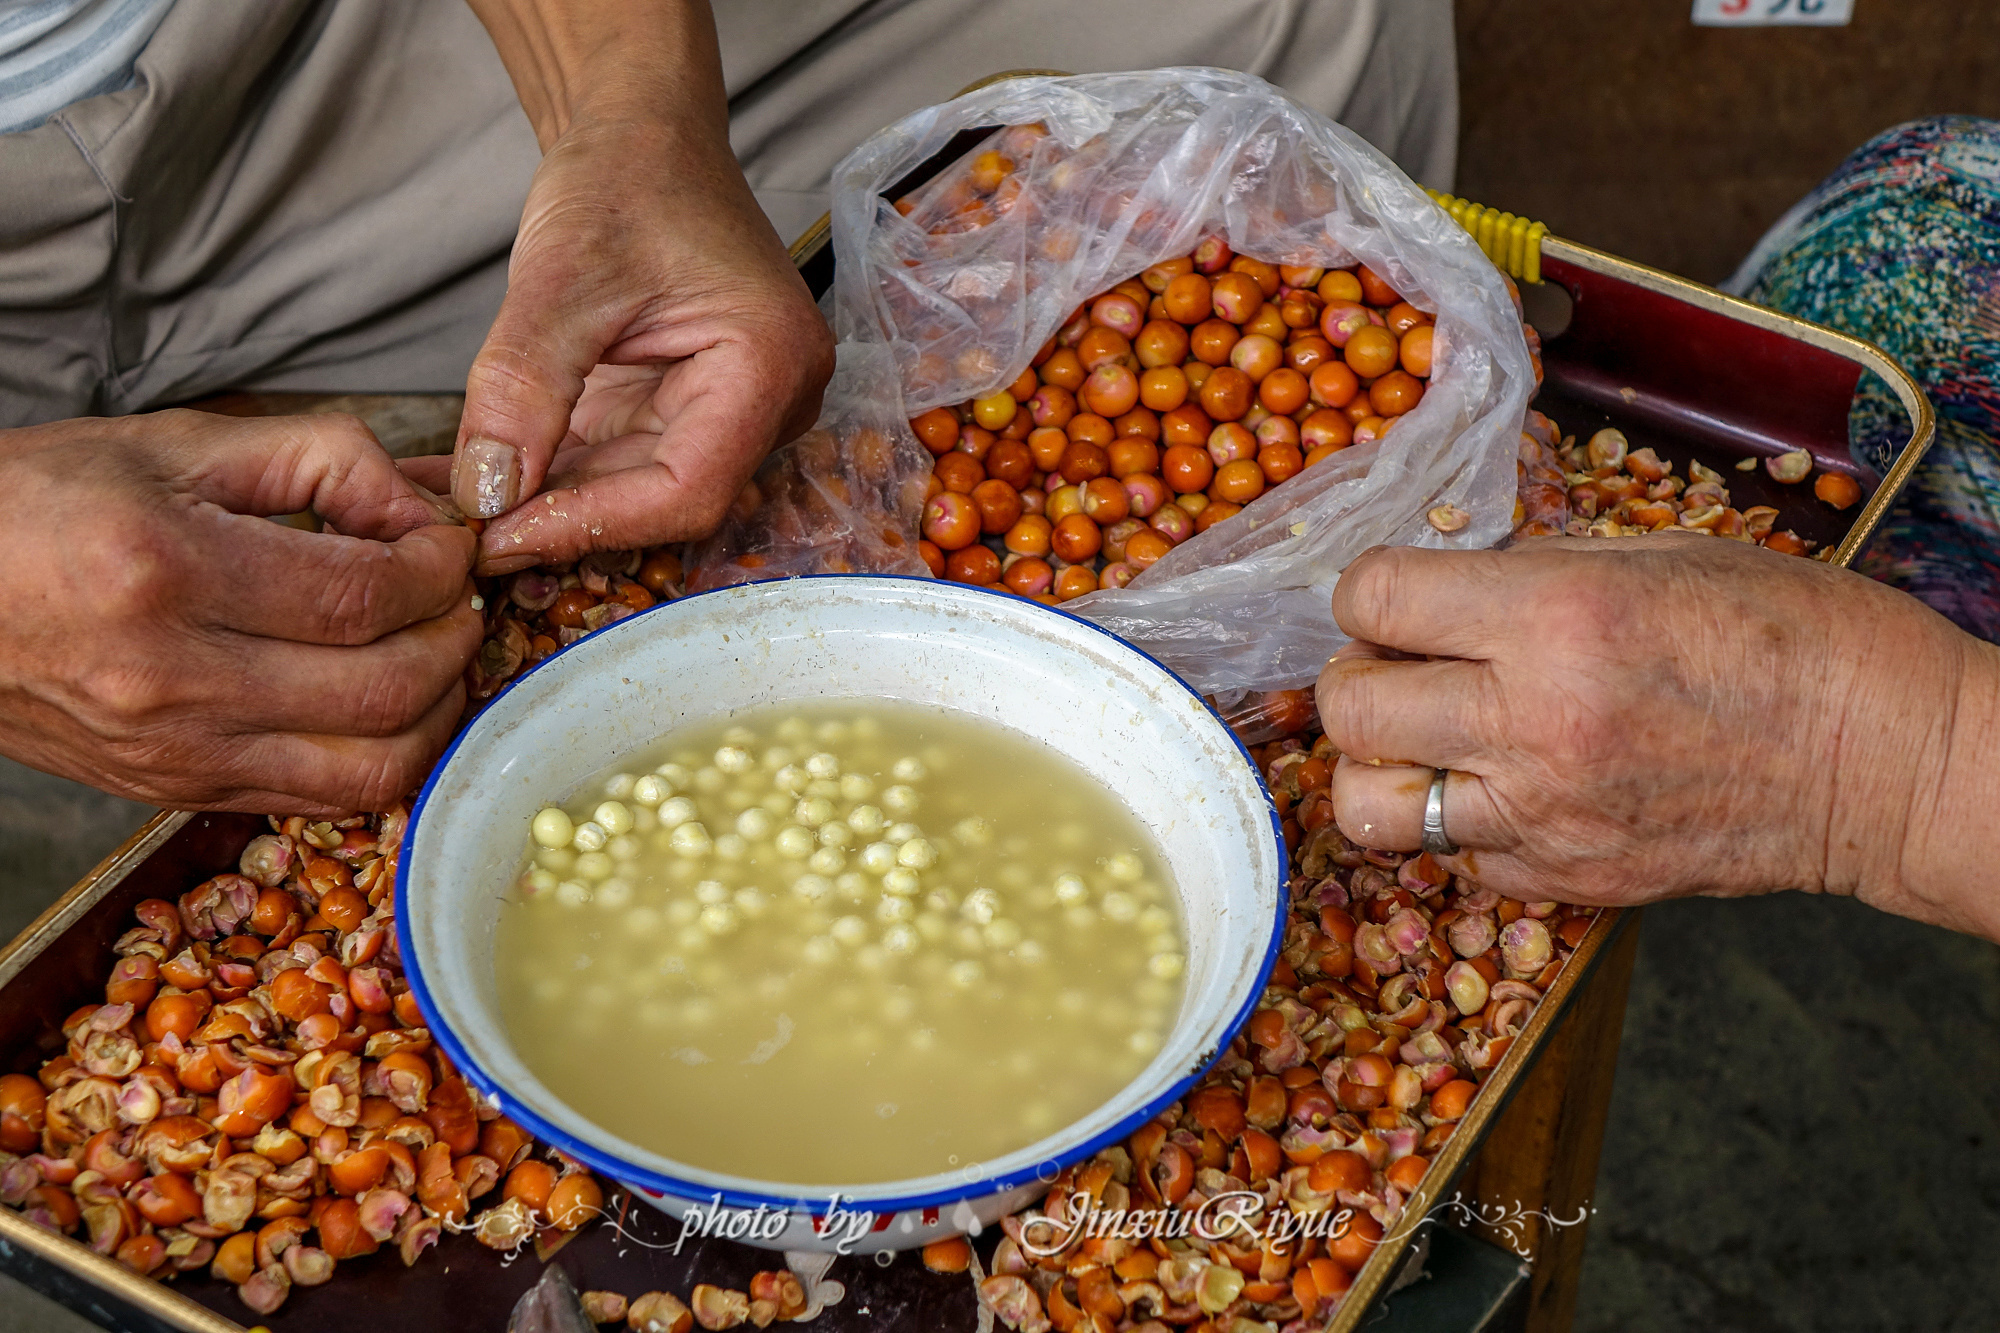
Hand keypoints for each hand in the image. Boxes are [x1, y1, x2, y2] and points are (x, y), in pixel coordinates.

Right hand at [0, 411, 480, 812]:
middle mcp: (175, 679)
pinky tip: (388, 704)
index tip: (450, 549)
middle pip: (387, 691)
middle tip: (458, 598)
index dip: (439, 574)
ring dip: (438, 713)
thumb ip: (319, 457)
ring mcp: (176, 752)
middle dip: (455, 640)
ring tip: (435, 653)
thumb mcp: (174, 444)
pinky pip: (321, 799)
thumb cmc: (38, 505)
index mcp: (168, 572)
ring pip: (373, 770)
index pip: (364, 598)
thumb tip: (422, 509)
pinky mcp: (176, 793)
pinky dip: (383, 757)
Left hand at [438, 0, 833, 574]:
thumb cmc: (624, 180)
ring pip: (632, 495)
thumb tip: (484, 498)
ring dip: (544, 505)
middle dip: (559, 519)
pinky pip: (618, 468)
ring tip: (451, 511)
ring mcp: (734, 414)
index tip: (498, 537)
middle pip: (663, 502)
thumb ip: (520, 391)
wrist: (643, 136)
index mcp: (770, 363)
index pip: (687, 489)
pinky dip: (549, 477)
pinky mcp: (687, 416)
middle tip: (459, 536)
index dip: (591, 525)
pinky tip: (476, 484)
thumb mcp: (559, 279)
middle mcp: (771, 404)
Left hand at [1313, 535, 1999, 939]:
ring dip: (1381, 767)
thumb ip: (1528, 574)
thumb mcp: (1655, 558)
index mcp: (1556, 617)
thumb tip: (1437, 590)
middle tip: (1398, 666)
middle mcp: (1534, 720)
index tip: (1391, 599)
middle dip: (1357, 677)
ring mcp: (1544, 815)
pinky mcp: (1565, 880)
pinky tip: (1504, 788)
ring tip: (1428, 740)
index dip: (1368, 593)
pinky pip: (1452, 859)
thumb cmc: (1788, 636)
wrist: (1884, 759)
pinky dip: (1458, 825)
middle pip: (1350, 708)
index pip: (1373, 599)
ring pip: (1370, 807)